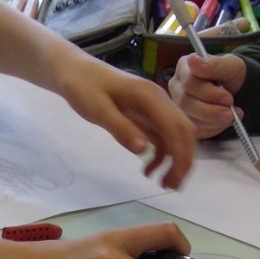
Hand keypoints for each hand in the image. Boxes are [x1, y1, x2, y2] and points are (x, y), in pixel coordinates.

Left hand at [55, 55, 196, 189]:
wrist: (75, 71)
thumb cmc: (83, 87)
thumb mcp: (97, 109)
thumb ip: (120, 128)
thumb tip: (144, 150)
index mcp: (149, 97)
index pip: (176, 128)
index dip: (180, 155)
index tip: (174, 180)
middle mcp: (159, 101)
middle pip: (184, 132)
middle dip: (183, 161)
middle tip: (170, 187)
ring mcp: (155, 108)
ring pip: (176, 136)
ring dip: (174, 160)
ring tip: (162, 184)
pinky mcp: (148, 115)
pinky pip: (162, 136)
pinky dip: (161, 155)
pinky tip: (148, 169)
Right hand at [168, 52, 246, 137]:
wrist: (237, 88)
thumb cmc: (231, 73)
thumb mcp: (230, 65)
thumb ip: (214, 64)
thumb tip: (193, 60)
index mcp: (184, 67)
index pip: (189, 83)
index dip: (209, 93)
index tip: (228, 97)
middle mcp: (176, 86)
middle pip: (186, 103)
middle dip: (211, 111)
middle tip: (230, 113)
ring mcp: (178, 105)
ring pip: (189, 119)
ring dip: (213, 121)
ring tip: (230, 116)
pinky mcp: (185, 120)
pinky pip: (194, 130)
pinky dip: (212, 129)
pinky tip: (223, 122)